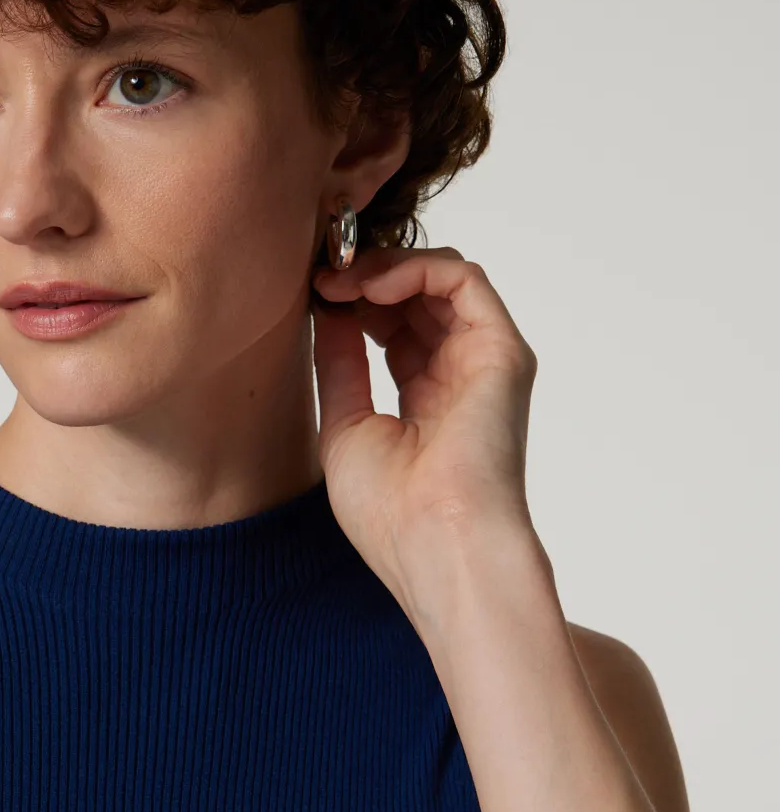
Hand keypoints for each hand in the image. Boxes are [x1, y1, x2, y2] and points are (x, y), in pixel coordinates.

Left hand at [311, 245, 539, 622]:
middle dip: (364, 277)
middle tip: (320, 277)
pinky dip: (416, 269)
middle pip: (415, 299)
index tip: (310, 296)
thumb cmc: (389, 511)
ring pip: (440, 281)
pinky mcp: (502, 351)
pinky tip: (372, 285)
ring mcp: (483, 363)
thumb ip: (340, 364)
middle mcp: (458, 377)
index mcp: (424, 402)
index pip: (391, 329)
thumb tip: (327, 310)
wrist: (435, 543)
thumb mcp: (343, 426)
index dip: (351, 302)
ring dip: (385, 267)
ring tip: (340, 280)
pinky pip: (464, 281)